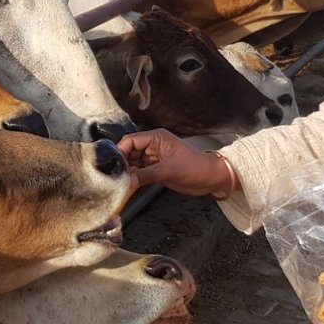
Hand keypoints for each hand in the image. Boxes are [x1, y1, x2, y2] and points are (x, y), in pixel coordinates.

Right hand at [116, 129, 236, 197]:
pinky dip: (133, 178)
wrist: (210, 179)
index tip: (112, 165)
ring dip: (127, 172)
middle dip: (122, 163)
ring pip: (132, 163)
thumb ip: (146, 175)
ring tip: (120, 182)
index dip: (120, 151)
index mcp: (156, 138)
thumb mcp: (169, 170)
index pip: (130, 141)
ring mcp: (153, 158)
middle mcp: (152, 146)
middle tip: (115, 176)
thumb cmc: (196, 167)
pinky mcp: (155, 169)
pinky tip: (128, 185)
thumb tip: (127, 181)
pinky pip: (139, 172)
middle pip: (129, 152)